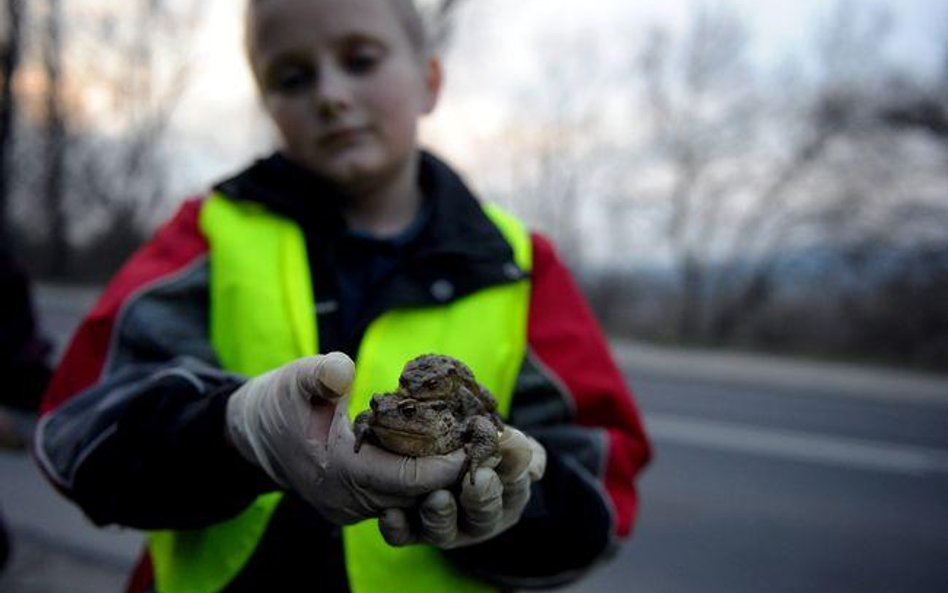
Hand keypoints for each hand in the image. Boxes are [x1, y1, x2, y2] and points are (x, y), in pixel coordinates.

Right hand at [226, 352, 466, 524]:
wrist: (252, 435)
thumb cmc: (278, 403)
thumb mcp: (295, 379)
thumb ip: (319, 374)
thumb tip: (342, 369)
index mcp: (337, 474)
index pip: (405, 478)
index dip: (446, 463)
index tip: (481, 444)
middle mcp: (351, 501)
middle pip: (419, 494)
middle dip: (458, 471)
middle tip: (498, 443)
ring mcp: (357, 507)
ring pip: (415, 498)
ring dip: (448, 475)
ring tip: (485, 445)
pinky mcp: (363, 502)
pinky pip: (405, 494)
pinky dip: (431, 474)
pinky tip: (457, 450)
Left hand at [378, 426, 546, 548]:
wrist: (426, 451)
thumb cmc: (476, 446)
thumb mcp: (501, 442)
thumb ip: (519, 449)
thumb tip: (534, 460)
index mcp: (506, 495)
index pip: (516, 487)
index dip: (515, 474)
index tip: (509, 453)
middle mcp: (476, 518)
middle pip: (484, 517)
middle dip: (482, 498)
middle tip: (477, 479)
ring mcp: (444, 527)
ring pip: (443, 531)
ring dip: (441, 515)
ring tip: (436, 497)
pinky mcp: (410, 531)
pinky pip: (402, 535)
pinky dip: (398, 528)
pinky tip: (391, 514)